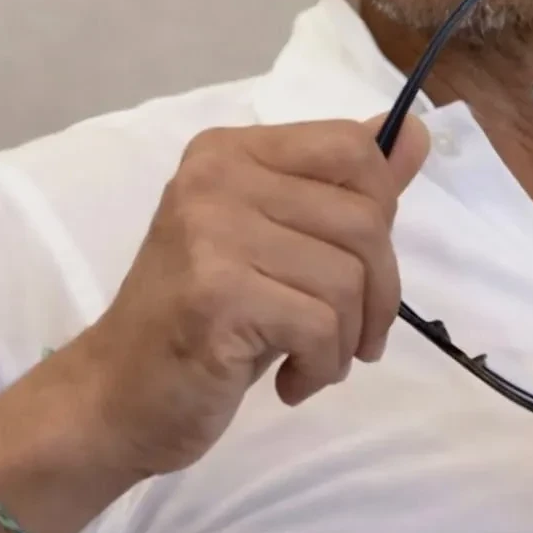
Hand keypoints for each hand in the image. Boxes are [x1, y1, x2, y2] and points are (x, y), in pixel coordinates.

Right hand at [66, 117, 428, 481]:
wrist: (117, 397)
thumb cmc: (207, 320)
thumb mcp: (280, 242)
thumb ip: (344, 188)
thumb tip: (415, 134)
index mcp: (232, 151)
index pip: (352, 148)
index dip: (383, 209)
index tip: (364, 263)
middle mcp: (217, 176)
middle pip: (364, 218)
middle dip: (380, 292)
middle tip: (354, 336)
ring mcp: (211, 232)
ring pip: (349, 279)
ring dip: (350, 339)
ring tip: (316, 361)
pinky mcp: (216, 295)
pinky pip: (321, 325)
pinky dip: (323, 366)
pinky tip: (292, 382)